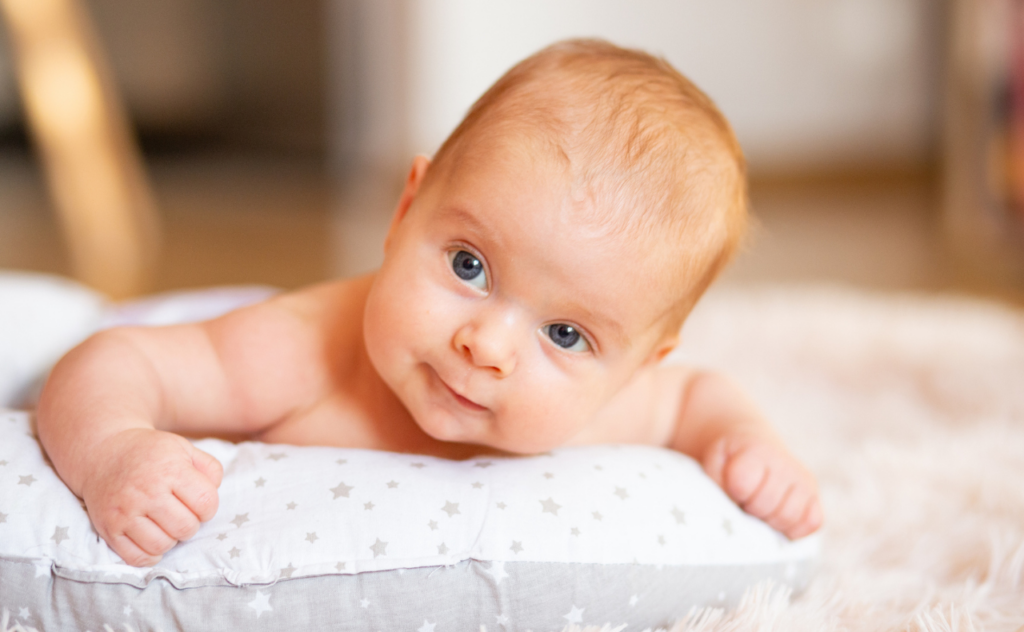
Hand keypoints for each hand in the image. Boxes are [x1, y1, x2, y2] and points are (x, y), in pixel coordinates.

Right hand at [79, 428, 222, 565]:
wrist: (104, 453)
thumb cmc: (151, 453)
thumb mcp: (184, 448)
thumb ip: (209, 468)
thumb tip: (214, 492)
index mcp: (169, 470)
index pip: (206, 502)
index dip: (209, 507)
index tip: (199, 502)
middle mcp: (146, 492)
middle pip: (186, 528)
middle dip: (191, 524)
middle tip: (181, 513)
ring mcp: (124, 513)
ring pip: (162, 546)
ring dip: (171, 540)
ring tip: (166, 524)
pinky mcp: (109, 529)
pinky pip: (136, 557)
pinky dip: (150, 555)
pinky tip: (153, 539)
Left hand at [702, 434, 821, 538]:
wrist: (753, 444)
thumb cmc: (729, 459)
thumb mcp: (713, 463)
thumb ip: (717, 484)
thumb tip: (731, 513)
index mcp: (755, 451)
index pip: (742, 484)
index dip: (733, 493)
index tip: (732, 489)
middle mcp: (785, 463)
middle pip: (764, 506)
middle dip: (750, 510)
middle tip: (744, 501)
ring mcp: (803, 479)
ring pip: (789, 518)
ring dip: (770, 522)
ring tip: (760, 509)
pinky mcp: (814, 495)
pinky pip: (812, 523)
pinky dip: (794, 528)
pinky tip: (778, 519)